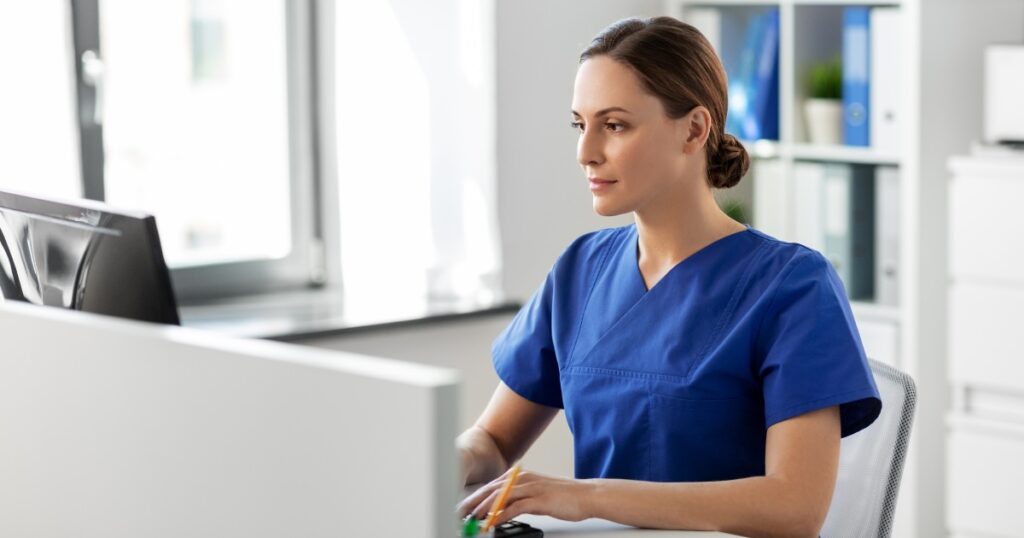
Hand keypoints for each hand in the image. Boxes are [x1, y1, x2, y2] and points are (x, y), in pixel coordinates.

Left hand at [456, 467, 595, 527]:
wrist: (586, 496)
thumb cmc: (563, 497)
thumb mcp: (536, 495)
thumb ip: (517, 499)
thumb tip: (499, 511)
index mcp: (520, 476)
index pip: (491, 486)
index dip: (475, 497)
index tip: (463, 508)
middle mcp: (523, 478)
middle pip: (491, 490)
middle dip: (473, 503)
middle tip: (460, 514)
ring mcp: (530, 488)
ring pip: (500, 497)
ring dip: (484, 509)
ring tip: (472, 519)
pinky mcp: (538, 499)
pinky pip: (515, 507)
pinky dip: (501, 515)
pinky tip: (493, 522)